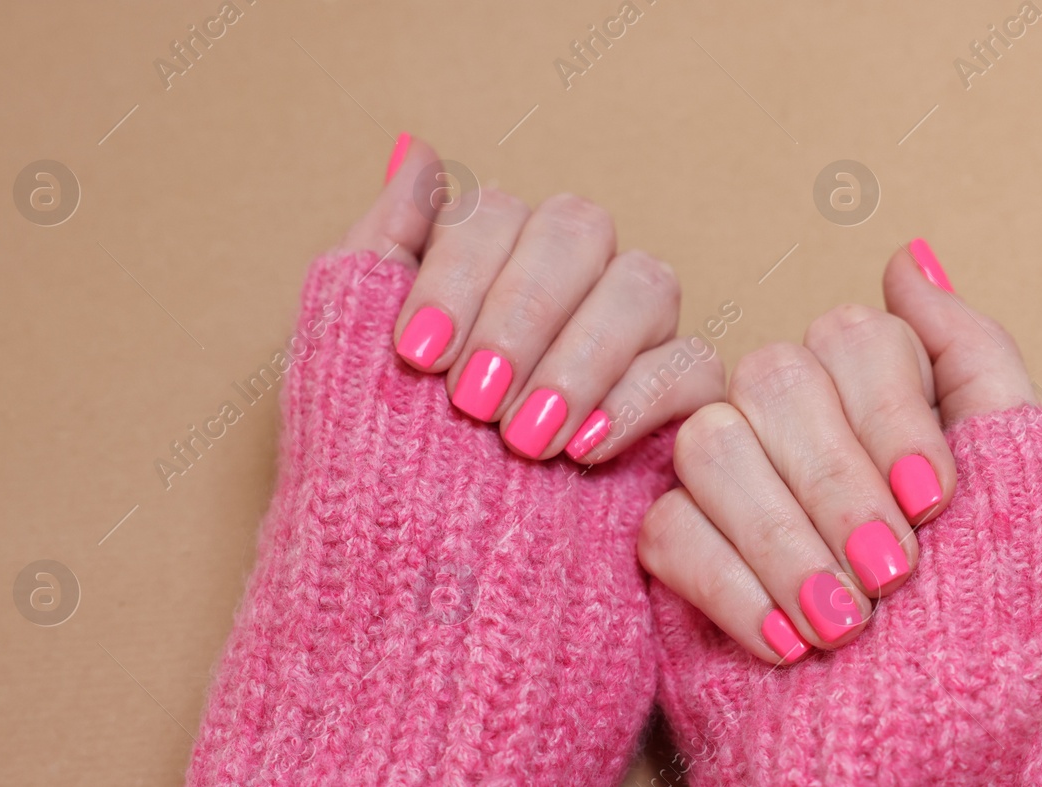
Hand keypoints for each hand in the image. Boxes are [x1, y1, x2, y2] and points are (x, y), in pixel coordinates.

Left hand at [341, 134, 723, 461]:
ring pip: (645, 283)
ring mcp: (630, 343)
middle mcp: (567, 290)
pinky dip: (639, 399)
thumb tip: (417, 153)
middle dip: (521, 312)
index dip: (458, 272)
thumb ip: (379, 253)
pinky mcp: (681, 410)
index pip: (497, 210)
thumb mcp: (347, 362)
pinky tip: (582, 449)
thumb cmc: (383, 481)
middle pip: (579, 227)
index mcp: (490, 268)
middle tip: (473, 401)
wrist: (426, 601)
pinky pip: (694, 366)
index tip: (416, 358)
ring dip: (579, 355)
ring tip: (525, 438)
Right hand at [638, 240, 1037, 662]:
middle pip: (772, 378)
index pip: (852, 336)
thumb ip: (970, 354)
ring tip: (846, 624)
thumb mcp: (1025, 475)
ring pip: (713, 447)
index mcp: (876, 396)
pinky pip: (668, 530)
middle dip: (839, 485)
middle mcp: (796, 424)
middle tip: (893, 572)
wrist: (933, 746)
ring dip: (789, 544)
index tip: (937, 502)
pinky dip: (737, 590)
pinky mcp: (676, 552)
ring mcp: (731, 484)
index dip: (890, 415)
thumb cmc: (991, 618)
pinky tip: (791, 643)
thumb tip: (908, 258)